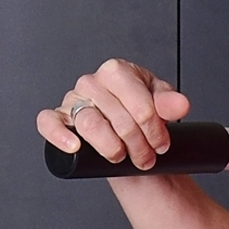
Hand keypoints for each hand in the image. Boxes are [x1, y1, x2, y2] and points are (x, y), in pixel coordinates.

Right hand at [36, 58, 190, 170]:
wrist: (128, 139)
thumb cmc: (141, 118)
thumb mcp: (161, 108)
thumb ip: (170, 104)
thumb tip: (180, 105)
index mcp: (117, 72)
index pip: (136, 99)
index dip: (152, 126)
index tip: (161, 143)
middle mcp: (92, 82)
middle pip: (116, 116)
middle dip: (137, 143)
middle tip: (147, 157)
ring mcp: (73, 101)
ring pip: (89, 123)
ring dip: (111, 147)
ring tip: (122, 157)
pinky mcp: (58, 119)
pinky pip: (49, 122)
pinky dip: (59, 135)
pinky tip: (75, 146)